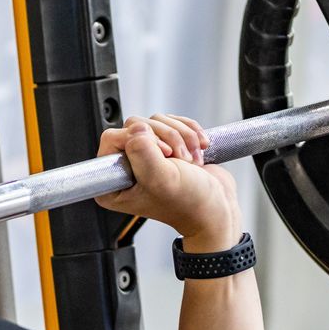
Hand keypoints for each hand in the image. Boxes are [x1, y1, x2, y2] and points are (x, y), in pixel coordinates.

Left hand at [93, 115, 240, 252]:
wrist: (216, 207)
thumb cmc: (189, 203)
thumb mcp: (161, 179)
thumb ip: (142, 153)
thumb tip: (136, 128)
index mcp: (113, 183)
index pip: (112, 138)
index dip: (140, 139)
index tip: (163, 155)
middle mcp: (125, 167)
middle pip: (135, 125)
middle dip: (166, 137)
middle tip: (181, 159)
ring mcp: (145, 155)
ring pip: (155, 122)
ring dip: (181, 136)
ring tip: (192, 160)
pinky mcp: (164, 145)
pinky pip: (170, 122)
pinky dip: (189, 131)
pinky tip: (198, 150)